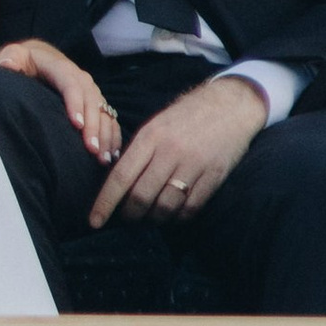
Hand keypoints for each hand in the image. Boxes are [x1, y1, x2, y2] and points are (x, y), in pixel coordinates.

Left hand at [0, 37, 121, 164]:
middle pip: (91, 101)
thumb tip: (8, 65)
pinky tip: (111, 155)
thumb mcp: (16, 56)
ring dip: (106, 135)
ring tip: (102, 158)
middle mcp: (81, 79)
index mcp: (62, 68)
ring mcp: (91, 92)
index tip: (76, 124)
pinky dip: (113, 136)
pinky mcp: (97, 104)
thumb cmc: (26, 63)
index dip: (75, 103)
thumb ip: (11, 58)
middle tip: (91, 149)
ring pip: (104, 112)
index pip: (71, 84)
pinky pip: (110, 119)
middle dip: (93, 126)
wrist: (42, 60)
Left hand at [91, 71, 268, 228]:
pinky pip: (190, 208)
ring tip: (151, 216)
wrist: (232, 104)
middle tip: (128, 218)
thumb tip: (118, 182)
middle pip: (141, 196)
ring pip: (165, 207)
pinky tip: (174, 213)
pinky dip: (178, 217)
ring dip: (154, 218)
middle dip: (130, 215)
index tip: (94, 221)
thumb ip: (139, 151)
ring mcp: (194, 164)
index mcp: (150, 136)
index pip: (120, 177)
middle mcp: (170, 151)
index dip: (105, 203)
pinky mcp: (214, 176)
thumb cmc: (188, 115)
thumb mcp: (158, 124)